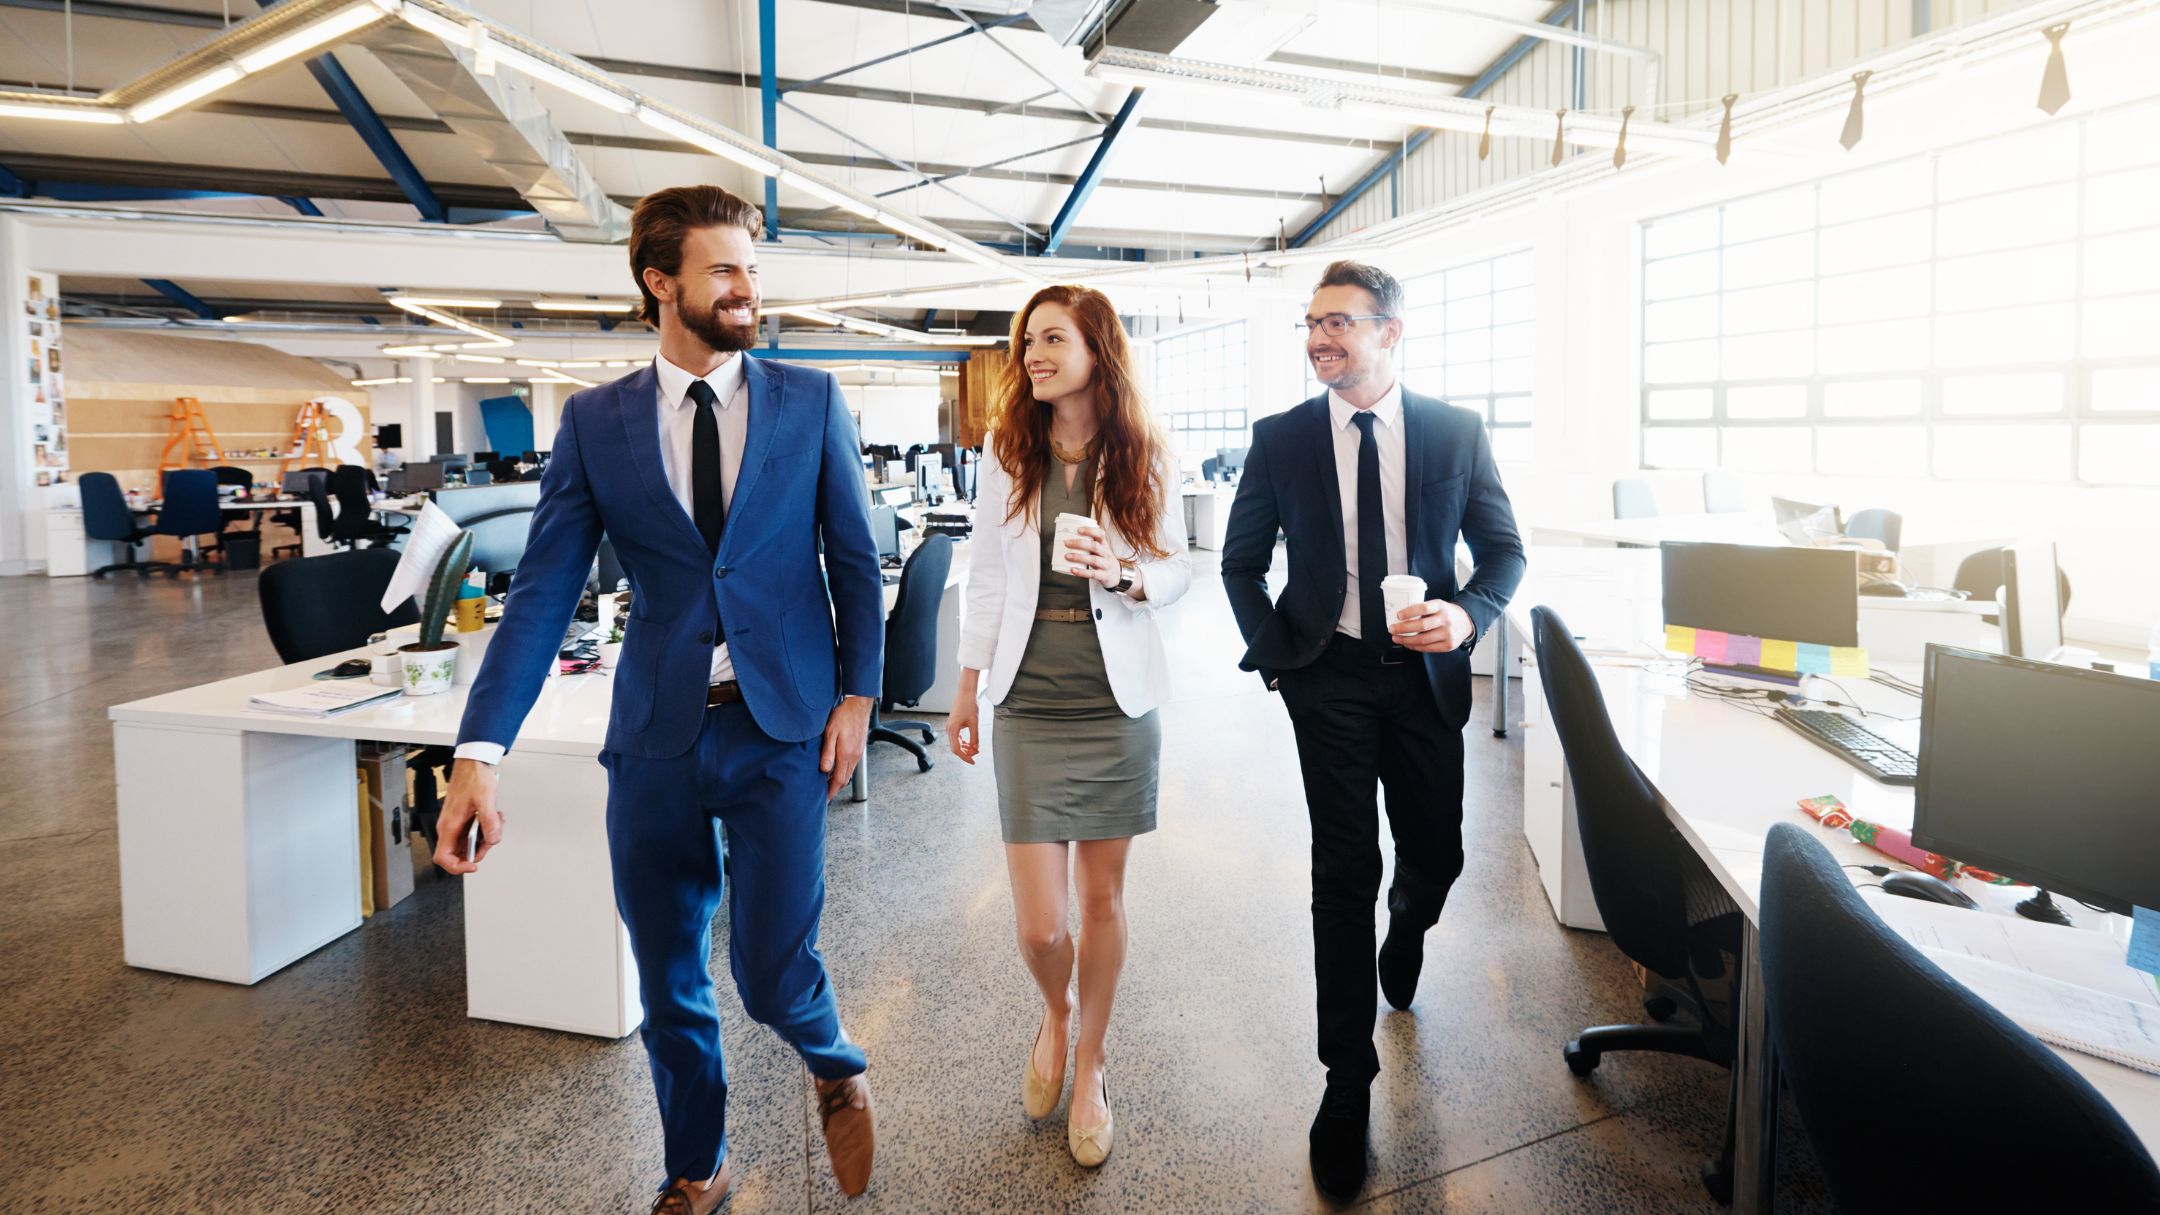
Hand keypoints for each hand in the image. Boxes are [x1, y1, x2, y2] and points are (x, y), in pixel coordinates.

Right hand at [433, 758, 502, 873]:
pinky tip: (493, 818)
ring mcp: (456, 823)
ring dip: (485, 838)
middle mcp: (449, 827)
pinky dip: (485, 829)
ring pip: (469, 843)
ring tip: (495, 823)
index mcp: (449, 825)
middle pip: (459, 853)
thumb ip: (489, 822)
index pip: (443, 857)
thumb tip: (493, 839)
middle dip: (479, 850)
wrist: (472, 763)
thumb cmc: (473, 777)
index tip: (473, 865)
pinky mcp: (463, 819)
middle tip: (492, 838)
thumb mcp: (485, 799)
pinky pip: (473, 833)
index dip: (457, 867)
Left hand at [821, 695, 874, 798]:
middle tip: (825, 793)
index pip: (838, 780)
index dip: (831, 791)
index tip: (826, 799)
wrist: (858, 705)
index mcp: (846, 755)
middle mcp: (854, 757)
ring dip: (839, 780)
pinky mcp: (859, 748)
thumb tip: (823, 770)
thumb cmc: (843, 716)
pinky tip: (836, 767)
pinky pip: (851, 765)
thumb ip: (827, 753)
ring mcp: (858, 753)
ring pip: (848, 773)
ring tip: (828, 782)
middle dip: (835, 788)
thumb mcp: (830, 733)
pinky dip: (843, 771)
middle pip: (844, 779)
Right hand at [948, 697, 981, 764]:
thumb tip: (975, 748)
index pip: (957, 749)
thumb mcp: (974, 723)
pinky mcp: (953, 724)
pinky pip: (957, 737)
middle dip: (965, 753)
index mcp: (953, 729)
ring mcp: (950, 727)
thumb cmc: (969, 705)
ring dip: (965, 748)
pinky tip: (970, 743)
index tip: (972, 761)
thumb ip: (975, 737)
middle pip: (955, 747)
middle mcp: (949, 729)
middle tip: (975, 756)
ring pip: (956, 743)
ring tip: (974, 749)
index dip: (965, 757)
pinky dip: (963, 742)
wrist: (966, 693)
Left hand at [1061, 526, 1121, 589]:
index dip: (1090, 531)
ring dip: (1079, 557)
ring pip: (1093, 560)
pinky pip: (1092, 574)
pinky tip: (1073, 569)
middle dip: (1079, 543)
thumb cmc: (1103, 560)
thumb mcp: (1100, 550)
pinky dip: (1082, 572)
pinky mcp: (1103, 575)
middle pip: (1094, 546)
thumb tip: (1068, 540)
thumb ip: (1089, 544)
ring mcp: (1106, 565)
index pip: (1100, 534)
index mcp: (1104, 545)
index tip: (1078, 530)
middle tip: (1066, 543)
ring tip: (1067, 556)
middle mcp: (1106, 553)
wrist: (1117, 574)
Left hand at [1390, 598, 1474, 652]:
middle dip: (1403, 628)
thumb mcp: (1438, 605)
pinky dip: (1415, 647)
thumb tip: (1401, 616)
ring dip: (1406, 640)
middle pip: (1421, 626)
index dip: (1410, 612)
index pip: (1424, 608)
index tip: (1398, 616)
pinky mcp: (1448, 645)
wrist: (1466, 622)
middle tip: (1392, 629)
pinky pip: (1428, 648)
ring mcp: (1448, 634)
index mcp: (1441, 606)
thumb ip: (1424, 610)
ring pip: (1423, 640)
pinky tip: (1408, 644)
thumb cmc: (1446, 613)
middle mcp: (1445, 620)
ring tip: (1396, 638)